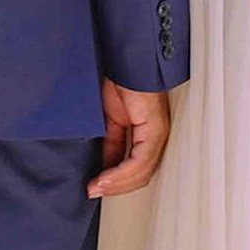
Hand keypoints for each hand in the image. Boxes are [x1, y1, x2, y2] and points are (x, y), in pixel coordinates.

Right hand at [88, 79, 170, 198]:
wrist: (120, 58)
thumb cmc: (116, 81)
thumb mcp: (107, 120)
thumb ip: (109, 144)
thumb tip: (102, 169)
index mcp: (145, 133)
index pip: (134, 169)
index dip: (114, 183)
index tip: (93, 188)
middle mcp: (155, 135)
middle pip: (140, 175)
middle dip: (114, 188)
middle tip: (92, 192)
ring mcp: (157, 132)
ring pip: (141, 172)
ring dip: (116, 184)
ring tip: (95, 187)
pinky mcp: (155, 128)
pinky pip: (140, 160)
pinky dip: (120, 173)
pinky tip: (104, 177)